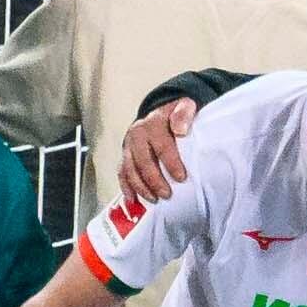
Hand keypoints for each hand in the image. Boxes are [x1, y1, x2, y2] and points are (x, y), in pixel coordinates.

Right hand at [114, 102, 200, 216]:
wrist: (159, 113)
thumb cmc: (176, 114)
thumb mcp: (185, 107)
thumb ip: (184, 115)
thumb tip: (180, 130)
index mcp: (153, 124)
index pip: (162, 146)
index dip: (171, 163)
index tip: (181, 178)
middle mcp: (137, 135)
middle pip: (143, 162)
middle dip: (155, 180)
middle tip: (167, 194)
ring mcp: (128, 146)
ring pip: (130, 170)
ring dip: (141, 187)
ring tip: (154, 199)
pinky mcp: (124, 155)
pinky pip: (122, 173)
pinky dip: (126, 187)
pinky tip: (132, 199)